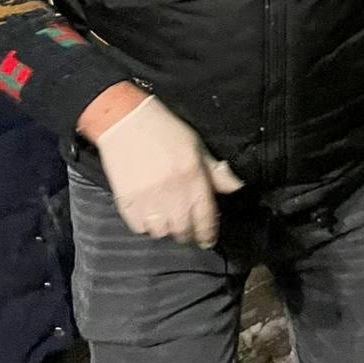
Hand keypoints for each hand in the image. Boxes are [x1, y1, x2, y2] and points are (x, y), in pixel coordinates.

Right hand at [89, 93, 243, 246]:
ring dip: (167, 230)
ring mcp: (147, 199)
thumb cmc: (165, 131)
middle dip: (188, 233)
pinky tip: (150, 214)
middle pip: (183, 230)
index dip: (208, 233)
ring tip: (168, 220)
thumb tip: (238, 188)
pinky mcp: (126, 202)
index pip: (205, 217)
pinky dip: (146, 226)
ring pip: (162, 232)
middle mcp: (172, 191)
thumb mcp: (197, 146)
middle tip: (188, 228)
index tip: (208, 240)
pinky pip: (139, 228)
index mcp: (193, 176)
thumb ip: (215, 172)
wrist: (125, 122)